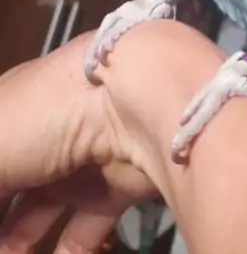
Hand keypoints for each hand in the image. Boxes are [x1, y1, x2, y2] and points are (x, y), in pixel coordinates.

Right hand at [0, 22, 224, 252]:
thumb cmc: (54, 109)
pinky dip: (64, 253)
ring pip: (41, 214)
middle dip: (1, 219)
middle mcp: (44, 137)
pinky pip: (82, 234)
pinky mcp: (113, 191)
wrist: (136, 103)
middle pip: (12, 186)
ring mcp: (79, 164)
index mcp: (12, 112)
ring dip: (20, 242)